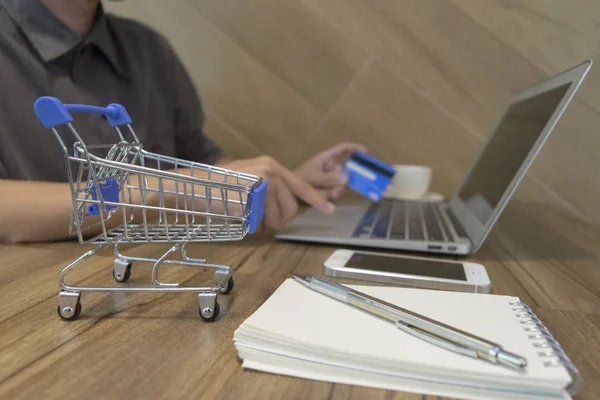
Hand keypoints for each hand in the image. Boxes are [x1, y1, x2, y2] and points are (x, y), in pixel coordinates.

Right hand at [218, 156, 334, 230]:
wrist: (195, 186)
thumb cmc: (220, 186)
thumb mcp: (250, 179)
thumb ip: (270, 188)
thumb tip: (286, 209)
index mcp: (271, 166)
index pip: (300, 185)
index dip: (316, 200)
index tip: (330, 210)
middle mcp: (270, 172)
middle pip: (291, 208)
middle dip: (279, 219)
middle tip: (260, 218)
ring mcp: (261, 185)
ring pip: (277, 218)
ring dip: (264, 224)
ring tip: (247, 214)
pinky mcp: (251, 199)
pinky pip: (261, 223)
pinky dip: (252, 226)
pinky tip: (240, 217)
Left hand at [294, 142, 366, 198]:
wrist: (286, 194)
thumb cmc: (297, 180)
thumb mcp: (313, 178)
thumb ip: (330, 178)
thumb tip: (347, 177)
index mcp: (325, 159)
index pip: (342, 149)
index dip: (354, 148)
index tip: (366, 153)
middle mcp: (328, 168)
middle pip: (344, 173)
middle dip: (341, 182)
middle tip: (334, 190)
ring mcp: (327, 179)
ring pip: (339, 185)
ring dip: (332, 191)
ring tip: (320, 194)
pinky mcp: (325, 190)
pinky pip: (333, 193)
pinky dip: (327, 196)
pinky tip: (318, 197)